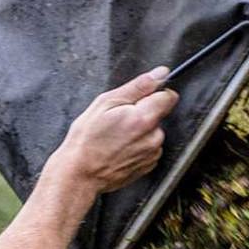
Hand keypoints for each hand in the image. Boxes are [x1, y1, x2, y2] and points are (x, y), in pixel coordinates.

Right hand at [48, 66, 177, 194]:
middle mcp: (153, 137)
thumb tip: (160, 74)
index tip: (140, 98)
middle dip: (143, 112)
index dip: (154, 93)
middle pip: (159, 114)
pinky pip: (149, 147)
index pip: (169, 96)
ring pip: (154, 132)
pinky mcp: (148, 165)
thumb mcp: (106, 102)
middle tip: (118, 119)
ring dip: (140, 130)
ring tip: (116, 136)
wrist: (80, 174)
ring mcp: (152, 153)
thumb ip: (138, 86)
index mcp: (144, 118)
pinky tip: (120, 148)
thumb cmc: (87, 141)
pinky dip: (138, 145)